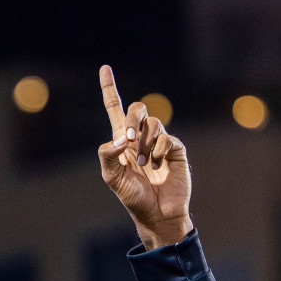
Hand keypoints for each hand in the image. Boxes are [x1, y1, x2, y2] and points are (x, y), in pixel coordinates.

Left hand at [97, 66, 191, 249]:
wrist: (156, 213)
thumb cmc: (132, 197)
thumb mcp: (112, 177)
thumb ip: (107, 155)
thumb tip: (119, 138)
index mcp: (122, 141)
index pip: (115, 109)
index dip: (109, 89)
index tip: (105, 68)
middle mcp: (141, 136)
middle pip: (137, 109)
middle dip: (132, 120)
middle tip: (128, 141)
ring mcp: (160, 141)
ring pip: (152, 123)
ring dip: (144, 143)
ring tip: (145, 164)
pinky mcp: (176, 148)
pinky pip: (166, 138)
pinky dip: (158, 151)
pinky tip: (157, 165)